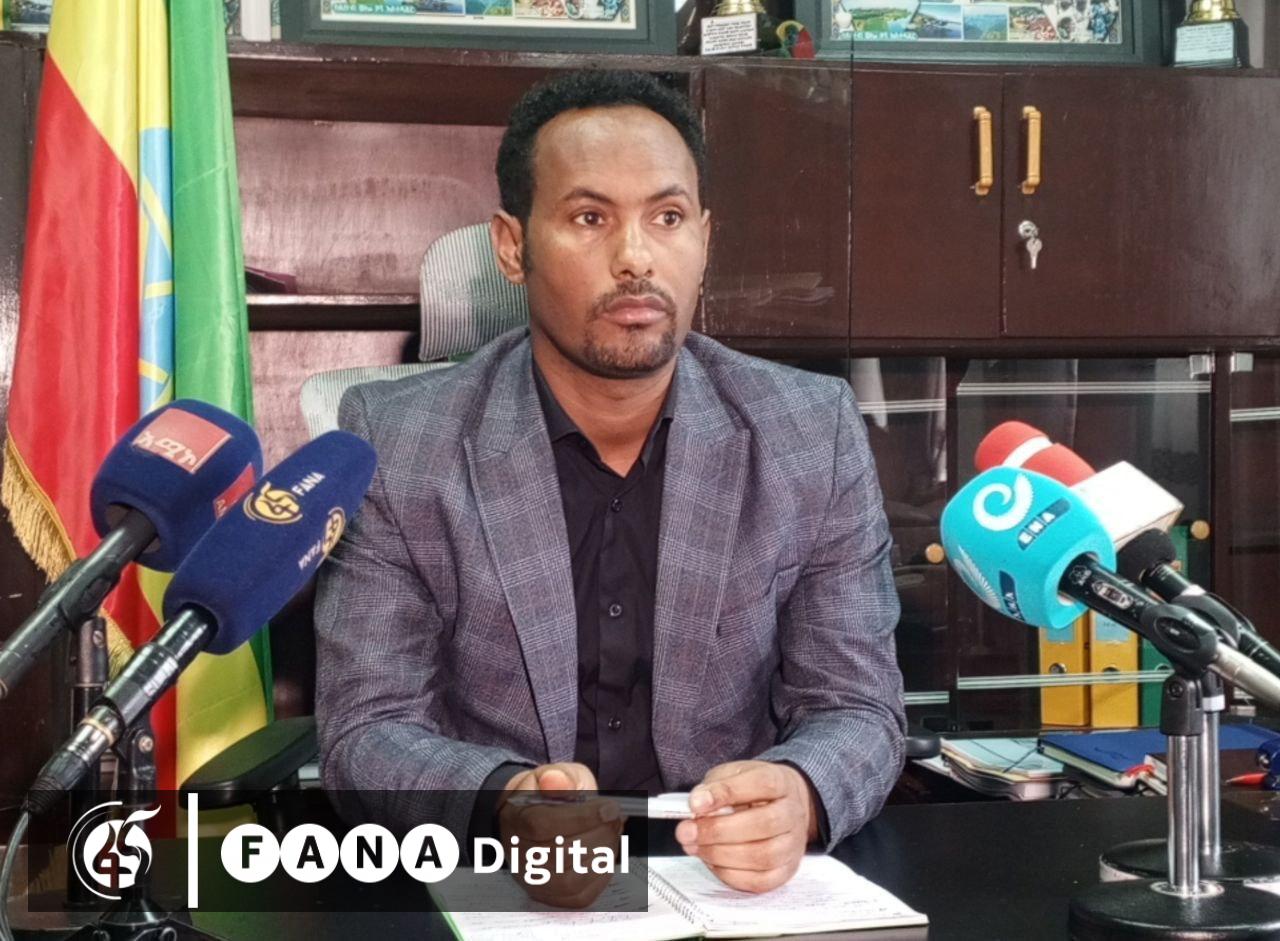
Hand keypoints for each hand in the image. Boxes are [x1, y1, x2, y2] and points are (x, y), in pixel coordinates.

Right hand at [497, 762, 622, 908]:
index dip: (581, 818)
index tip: (609, 807)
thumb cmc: (547, 796)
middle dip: (598, 835)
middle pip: (559, 855)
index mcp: (516, 819)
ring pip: (570, 880)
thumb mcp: (553, 774)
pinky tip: (606, 854)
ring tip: (612, 834)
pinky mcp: (549, 896)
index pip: (542, 824)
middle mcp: (518, 855)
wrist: (532, 818)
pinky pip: (579, 897)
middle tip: (615, 819)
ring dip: (602, 855)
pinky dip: (600, 877)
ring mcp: (532, 880)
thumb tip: (555, 782)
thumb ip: (557, 776)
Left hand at [674, 760, 817, 893]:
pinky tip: (712, 862)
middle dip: (718, 831)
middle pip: (764, 824)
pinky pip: (760, 881)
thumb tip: (697, 804)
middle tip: (686, 832)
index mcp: (780, 782)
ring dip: (721, 854)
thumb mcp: (735, 774)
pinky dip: (731, 874)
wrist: (784, 808)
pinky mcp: (786, 871)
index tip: (695, 804)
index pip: (761, 784)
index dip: (727, 793)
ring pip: (762, 856)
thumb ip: (716, 785)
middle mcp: (793, 813)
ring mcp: (793, 845)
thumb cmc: (753, 791)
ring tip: (695, 847)